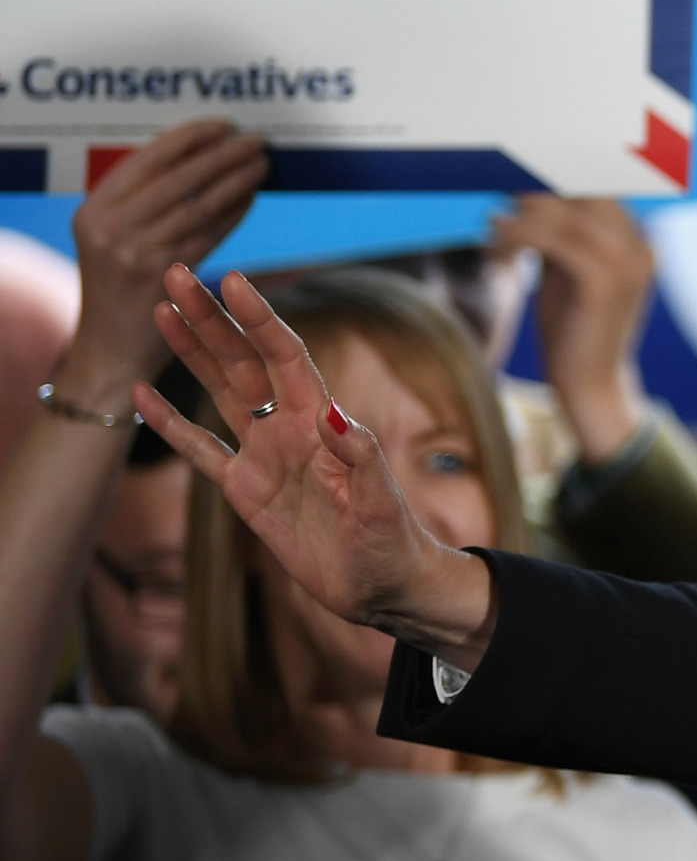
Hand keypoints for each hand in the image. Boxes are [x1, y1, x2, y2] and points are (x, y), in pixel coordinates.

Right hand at [59, 123, 266, 395]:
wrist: (110, 346)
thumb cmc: (119, 281)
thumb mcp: (110, 234)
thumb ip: (141, 199)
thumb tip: (200, 151)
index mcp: (93, 209)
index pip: (147, 159)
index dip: (188, 137)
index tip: (222, 124)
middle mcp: (109, 228)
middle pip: (177, 179)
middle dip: (220, 155)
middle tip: (254, 140)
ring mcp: (135, 253)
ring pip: (199, 206)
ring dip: (236, 180)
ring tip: (261, 164)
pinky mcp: (165, 277)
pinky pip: (211, 234)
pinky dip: (234, 212)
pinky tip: (251, 196)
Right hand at [133, 267, 493, 662]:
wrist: (382, 588)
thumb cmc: (392, 544)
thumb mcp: (382, 504)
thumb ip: (362, 459)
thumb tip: (334, 415)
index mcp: (322, 421)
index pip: (285, 356)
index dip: (259, 319)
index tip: (233, 279)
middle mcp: (289, 429)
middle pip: (243, 361)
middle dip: (212, 318)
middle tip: (177, 273)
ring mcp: (263, 457)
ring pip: (219, 391)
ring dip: (191, 352)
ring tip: (160, 310)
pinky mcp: (243, 492)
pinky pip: (199, 451)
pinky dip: (169, 425)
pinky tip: (140, 395)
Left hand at [487, 197, 654, 463]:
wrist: (591, 388)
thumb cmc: (574, 332)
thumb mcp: (567, 273)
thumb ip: (560, 236)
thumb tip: (522, 194)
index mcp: (635, 241)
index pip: (594, 187)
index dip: (550, 179)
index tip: (510, 183)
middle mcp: (638, 245)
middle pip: (581, 191)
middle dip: (533, 192)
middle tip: (497, 204)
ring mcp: (627, 262)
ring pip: (560, 213)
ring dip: (516, 219)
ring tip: (492, 233)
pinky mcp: (604, 282)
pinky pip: (552, 239)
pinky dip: (516, 239)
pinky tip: (498, 255)